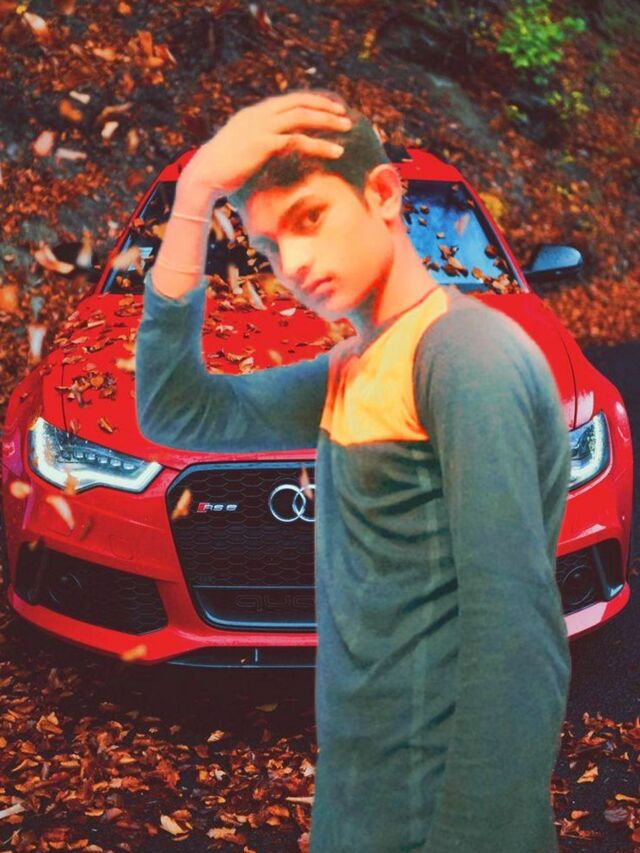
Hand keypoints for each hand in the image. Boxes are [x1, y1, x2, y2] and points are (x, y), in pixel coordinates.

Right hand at [176, 90, 352, 203]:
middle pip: (298, 102)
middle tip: (343, 113)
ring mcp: (260, 128)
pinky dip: (320, 145)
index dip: (309, 102)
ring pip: (301, 116)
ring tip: (346, 127)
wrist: (202, 176)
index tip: (327, 108)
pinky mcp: (264, 144)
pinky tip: (335, 151)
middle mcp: (257, 115)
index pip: (287, 101)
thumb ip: (255, 144)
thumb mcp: (239, 150)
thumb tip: (269, 150)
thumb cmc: (220, 170)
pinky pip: (298, 140)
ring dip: (327, 120)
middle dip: (323, 105)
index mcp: (252, 114)